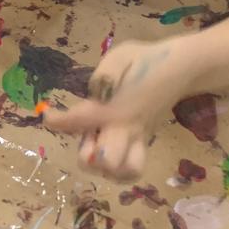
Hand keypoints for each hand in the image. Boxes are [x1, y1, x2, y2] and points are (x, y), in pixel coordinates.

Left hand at [44, 39, 182, 180]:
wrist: (179, 68)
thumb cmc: (144, 59)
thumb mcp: (118, 57)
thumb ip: (101, 77)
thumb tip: (93, 95)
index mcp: (113, 108)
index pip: (77, 121)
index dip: (57, 121)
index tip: (48, 116)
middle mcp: (125, 128)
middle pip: (104, 161)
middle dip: (88, 156)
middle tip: (87, 140)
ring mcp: (138, 138)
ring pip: (124, 172)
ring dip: (106, 169)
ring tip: (99, 152)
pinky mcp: (146, 141)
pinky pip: (135, 167)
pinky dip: (120, 170)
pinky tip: (111, 156)